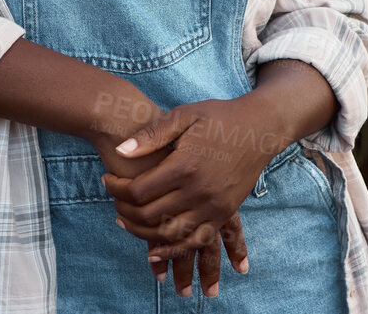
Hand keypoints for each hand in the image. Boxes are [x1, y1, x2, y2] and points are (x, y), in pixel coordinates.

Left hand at [102, 96, 286, 272]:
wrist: (260, 128)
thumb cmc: (219, 117)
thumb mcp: (185, 115)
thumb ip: (152, 134)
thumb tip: (120, 151)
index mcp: (185, 165)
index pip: (138, 190)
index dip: (115, 189)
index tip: (106, 179)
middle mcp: (199, 191)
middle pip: (149, 215)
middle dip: (124, 210)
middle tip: (113, 200)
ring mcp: (213, 206)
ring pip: (168, 234)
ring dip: (142, 233)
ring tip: (126, 221)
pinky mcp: (224, 214)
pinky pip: (195, 241)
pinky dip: (173, 251)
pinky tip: (154, 252)